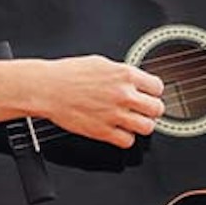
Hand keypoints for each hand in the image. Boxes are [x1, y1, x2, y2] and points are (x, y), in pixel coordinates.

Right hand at [41, 56, 163, 147]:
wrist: (48, 88)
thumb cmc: (68, 74)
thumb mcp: (101, 63)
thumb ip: (121, 73)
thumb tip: (133, 80)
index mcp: (124, 74)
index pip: (157, 87)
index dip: (153, 91)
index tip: (149, 94)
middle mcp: (123, 95)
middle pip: (157, 109)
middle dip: (151, 109)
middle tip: (143, 109)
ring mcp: (115, 114)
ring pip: (147, 127)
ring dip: (141, 125)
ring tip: (133, 121)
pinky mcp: (103, 131)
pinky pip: (128, 141)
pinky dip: (125, 138)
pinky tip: (119, 130)